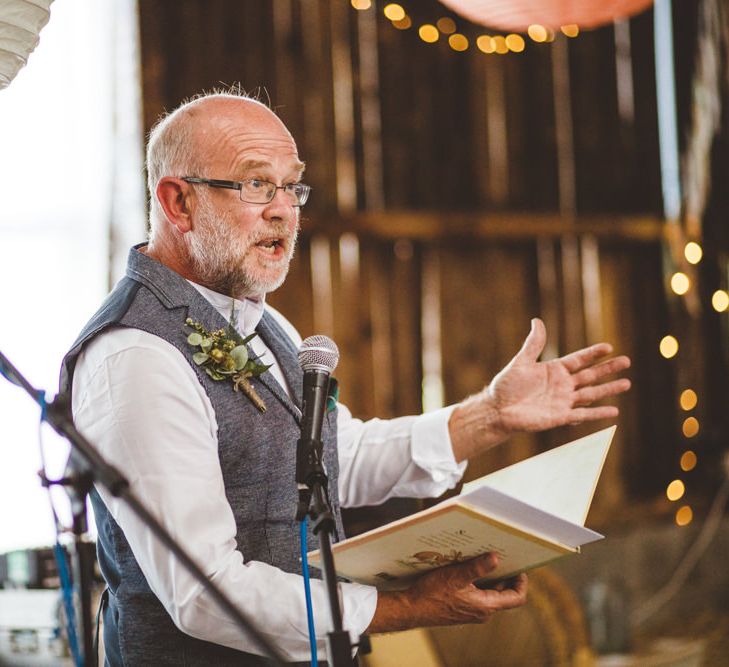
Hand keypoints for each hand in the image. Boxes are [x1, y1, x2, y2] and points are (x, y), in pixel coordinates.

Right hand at [367, 553, 527, 632]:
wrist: (412, 609)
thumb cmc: (432, 594)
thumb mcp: (456, 576)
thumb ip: (478, 568)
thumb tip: (496, 557)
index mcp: (486, 606)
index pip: (516, 598)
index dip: (521, 582)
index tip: (519, 565)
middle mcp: (483, 611)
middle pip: (504, 594)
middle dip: (506, 575)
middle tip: (503, 555)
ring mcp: (473, 611)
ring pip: (491, 593)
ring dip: (490, 577)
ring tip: (485, 557)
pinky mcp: (463, 608)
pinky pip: (478, 594)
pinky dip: (479, 581)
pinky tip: (469, 568)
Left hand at [449, 318, 630, 460]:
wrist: (497, 409)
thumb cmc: (506, 386)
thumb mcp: (521, 362)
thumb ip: (533, 344)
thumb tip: (537, 321)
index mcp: (555, 370)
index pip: (579, 359)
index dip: (593, 354)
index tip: (609, 347)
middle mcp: (563, 385)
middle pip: (590, 375)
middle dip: (608, 369)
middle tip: (627, 361)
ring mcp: (563, 401)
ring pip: (591, 394)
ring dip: (608, 389)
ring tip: (627, 383)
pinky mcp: (560, 417)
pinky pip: (583, 414)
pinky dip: (598, 413)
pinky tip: (614, 411)